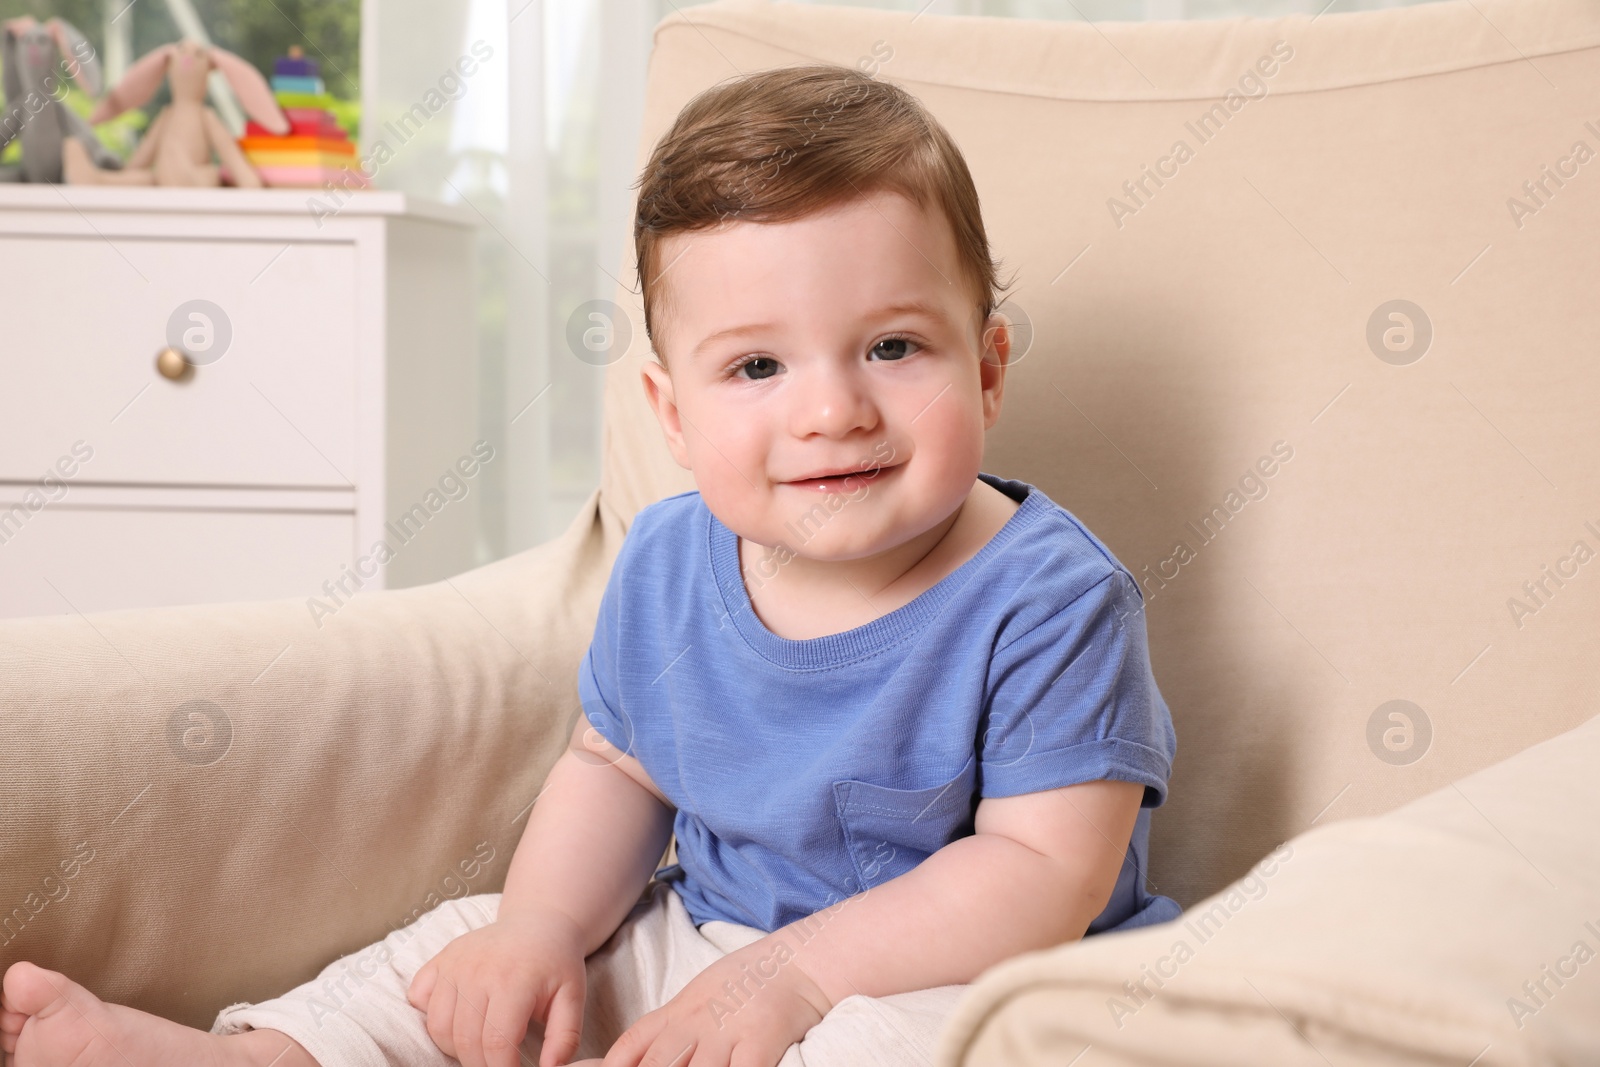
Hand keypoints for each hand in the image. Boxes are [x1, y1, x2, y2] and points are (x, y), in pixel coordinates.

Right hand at [407, 906, 588, 1066]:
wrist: (538, 923)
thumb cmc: (556, 964)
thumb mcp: (572, 998)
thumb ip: (565, 1038)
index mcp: (514, 980)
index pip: (496, 1043)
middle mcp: (477, 970)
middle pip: (466, 1041)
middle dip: (481, 1065)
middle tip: (497, 1064)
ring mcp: (454, 963)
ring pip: (439, 1027)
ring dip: (456, 1048)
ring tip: (480, 1046)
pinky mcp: (439, 959)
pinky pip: (419, 999)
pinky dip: (430, 1018)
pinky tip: (457, 1020)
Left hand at [601, 936, 832, 1066]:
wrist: (801, 963)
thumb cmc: (750, 984)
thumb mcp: (699, 997)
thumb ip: (670, 1026)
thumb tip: (633, 1058)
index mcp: (680, 1012)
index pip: (632, 1045)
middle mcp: (697, 1024)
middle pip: (655, 1065)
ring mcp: (728, 1033)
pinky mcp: (761, 1042)